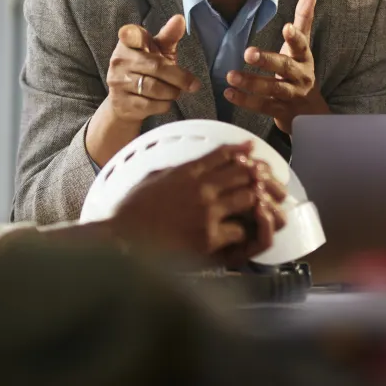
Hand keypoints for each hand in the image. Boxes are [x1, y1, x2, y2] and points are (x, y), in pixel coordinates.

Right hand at [84, 16, 198, 166]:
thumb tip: (180, 18)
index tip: (135, 36)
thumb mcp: (158, 51)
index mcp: (128, 43)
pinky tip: (165, 101)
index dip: (134, 36)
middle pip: (156, 67)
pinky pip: (151, 105)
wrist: (125, 101)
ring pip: (155, 88)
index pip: (130, 36)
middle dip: (180, 77)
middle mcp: (119, 61)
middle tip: (194, 84)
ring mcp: (118, 82)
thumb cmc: (146, 69)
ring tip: (176, 91)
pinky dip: (164, 104)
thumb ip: (169, 36)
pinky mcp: (121, 103)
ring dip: (173, 92)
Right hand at [106, 144, 287, 262]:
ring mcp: (207, 211)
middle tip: (263, 180)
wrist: (122, 238)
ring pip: (248, 197)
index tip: (250, 147)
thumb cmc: (131, 212)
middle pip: (243, 172)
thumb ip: (173, 172)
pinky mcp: (209, 237)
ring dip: (255, 201)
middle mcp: (201, 187)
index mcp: (187, 171)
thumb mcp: (152, 179)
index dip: (240, 149)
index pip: (221, 154)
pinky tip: (244, 232)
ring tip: (259, 206)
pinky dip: (245, 231)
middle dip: (255, 174)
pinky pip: (240, 230)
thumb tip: (182, 168)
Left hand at [224, 0, 328, 135]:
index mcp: (304, 58)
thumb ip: (304, 19)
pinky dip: (245, 101)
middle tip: (248, 53)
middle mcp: (299, 76)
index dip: (295, 37)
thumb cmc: (300, 72)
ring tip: (230, 76)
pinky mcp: (280, 111)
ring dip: (251, 83)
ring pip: (272, 89)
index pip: (301, 45)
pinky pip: (262, 106)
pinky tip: (229, 93)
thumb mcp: (303, 47)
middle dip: (267, 61)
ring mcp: (290, 96)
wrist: (310, 113)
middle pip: (284, 68)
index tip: (286, 28)